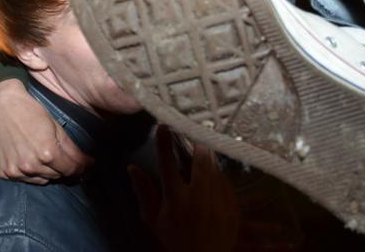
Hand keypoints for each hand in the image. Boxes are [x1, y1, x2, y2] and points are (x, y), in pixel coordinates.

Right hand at [0, 79, 92, 182]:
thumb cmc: (29, 111)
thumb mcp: (55, 126)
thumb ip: (71, 148)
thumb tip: (86, 163)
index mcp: (47, 153)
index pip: (71, 169)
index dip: (81, 167)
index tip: (86, 164)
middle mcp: (31, 166)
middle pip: (57, 175)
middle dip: (63, 167)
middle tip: (63, 156)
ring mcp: (15, 171)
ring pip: (42, 179)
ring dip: (47, 171)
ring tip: (43, 155)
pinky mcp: (3, 173)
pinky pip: (24, 179)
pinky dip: (30, 172)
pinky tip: (28, 157)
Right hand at [129, 126, 239, 251]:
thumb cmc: (173, 238)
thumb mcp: (153, 218)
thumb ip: (143, 192)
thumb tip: (132, 167)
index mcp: (176, 200)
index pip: (168, 165)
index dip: (164, 144)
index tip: (163, 127)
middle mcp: (198, 199)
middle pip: (200, 162)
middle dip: (199, 146)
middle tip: (196, 138)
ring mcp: (218, 203)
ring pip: (216, 170)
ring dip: (210, 159)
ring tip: (206, 153)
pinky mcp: (232, 207)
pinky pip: (227, 184)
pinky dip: (220, 177)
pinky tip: (215, 176)